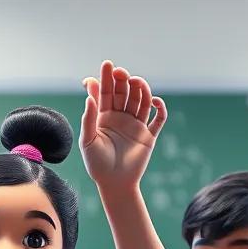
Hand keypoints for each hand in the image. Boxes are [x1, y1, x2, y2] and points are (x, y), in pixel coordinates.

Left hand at [79, 60, 165, 192]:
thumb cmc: (96, 164)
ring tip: (137, 82)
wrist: (114, 183)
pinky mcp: (149, 135)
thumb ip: (89, 118)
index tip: (107, 65)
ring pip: (141, 101)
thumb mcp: (87, 140)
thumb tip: (89, 95)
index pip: (106, 92)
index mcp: (104, 117)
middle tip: (121, 72)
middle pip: (124, 92)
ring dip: (141, 89)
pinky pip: (158, 119)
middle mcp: (120, 117)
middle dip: (123, 80)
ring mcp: (136, 125)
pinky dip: (159, 108)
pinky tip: (154, 102)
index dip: (106, 78)